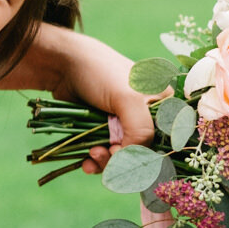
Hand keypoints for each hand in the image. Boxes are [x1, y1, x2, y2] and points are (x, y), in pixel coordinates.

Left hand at [0, 24, 155, 173]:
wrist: (64, 65)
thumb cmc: (100, 73)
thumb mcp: (128, 99)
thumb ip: (140, 131)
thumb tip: (132, 160)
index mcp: (163, 104)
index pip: (164, 141)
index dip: (146, 154)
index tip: (124, 151)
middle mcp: (147, 116)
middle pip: (142, 153)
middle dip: (122, 160)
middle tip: (103, 152)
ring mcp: (124, 124)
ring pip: (122, 158)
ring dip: (107, 163)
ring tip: (91, 155)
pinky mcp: (104, 130)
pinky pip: (106, 156)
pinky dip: (96, 162)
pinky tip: (86, 162)